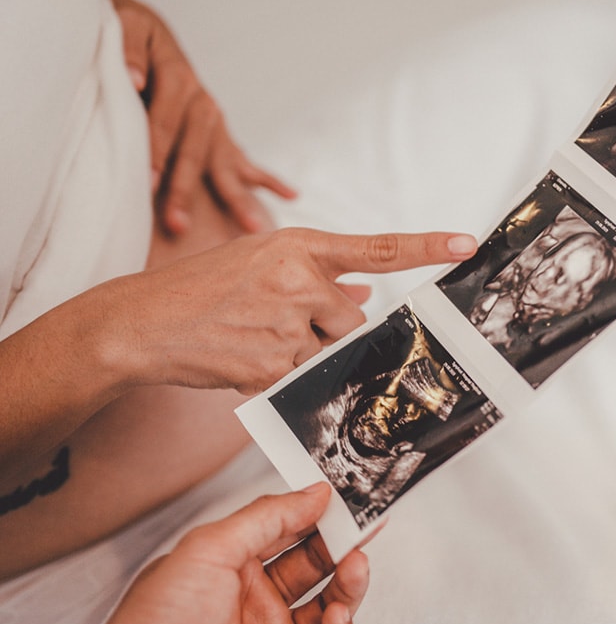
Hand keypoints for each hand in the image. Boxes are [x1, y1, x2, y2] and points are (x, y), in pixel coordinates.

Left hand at [54, 483, 367, 623]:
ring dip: (349, 592)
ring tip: (354, 573)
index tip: (354, 503)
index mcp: (235, 566)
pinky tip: (339, 622)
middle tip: (363, 536)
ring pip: (330, 613)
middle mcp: (256, 602)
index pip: (293, 532)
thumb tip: (314, 492)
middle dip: (345, 551)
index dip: (325, 517)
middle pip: (319, 571)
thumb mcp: (207, 550)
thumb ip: (266, 517)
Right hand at [99, 228, 478, 393]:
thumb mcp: (260, 265)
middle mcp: (299, 280)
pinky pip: (300, 379)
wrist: (140, 323)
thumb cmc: (201, 290)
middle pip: (354, 322)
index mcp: (298, 246)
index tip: (467, 244)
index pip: (378, 248)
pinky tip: (241, 356)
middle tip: (278, 324)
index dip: (427, 247)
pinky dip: (278, 375)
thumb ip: (317, 278)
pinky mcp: (272, 365)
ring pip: (328, 353)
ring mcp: (286, 323)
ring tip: (253, 337)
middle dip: (329, 332)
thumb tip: (364, 294)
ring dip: (303, 355)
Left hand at [113, 0, 296, 234]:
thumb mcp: (128, 32)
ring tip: (253, 228)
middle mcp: (203, 106)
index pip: (165, 123)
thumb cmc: (134, 41)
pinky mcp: (223, 139)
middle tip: (177, 224)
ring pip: (224, 168)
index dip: (157, 152)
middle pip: (195, 154)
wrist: (154, 38)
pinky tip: (292, 197)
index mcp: (180, 81)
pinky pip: (250, 164)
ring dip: (237, 200)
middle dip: (186, 191)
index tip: (148, 183)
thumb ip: (129, 54)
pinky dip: (271, 181)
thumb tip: (134, 80)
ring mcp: (217, 125)